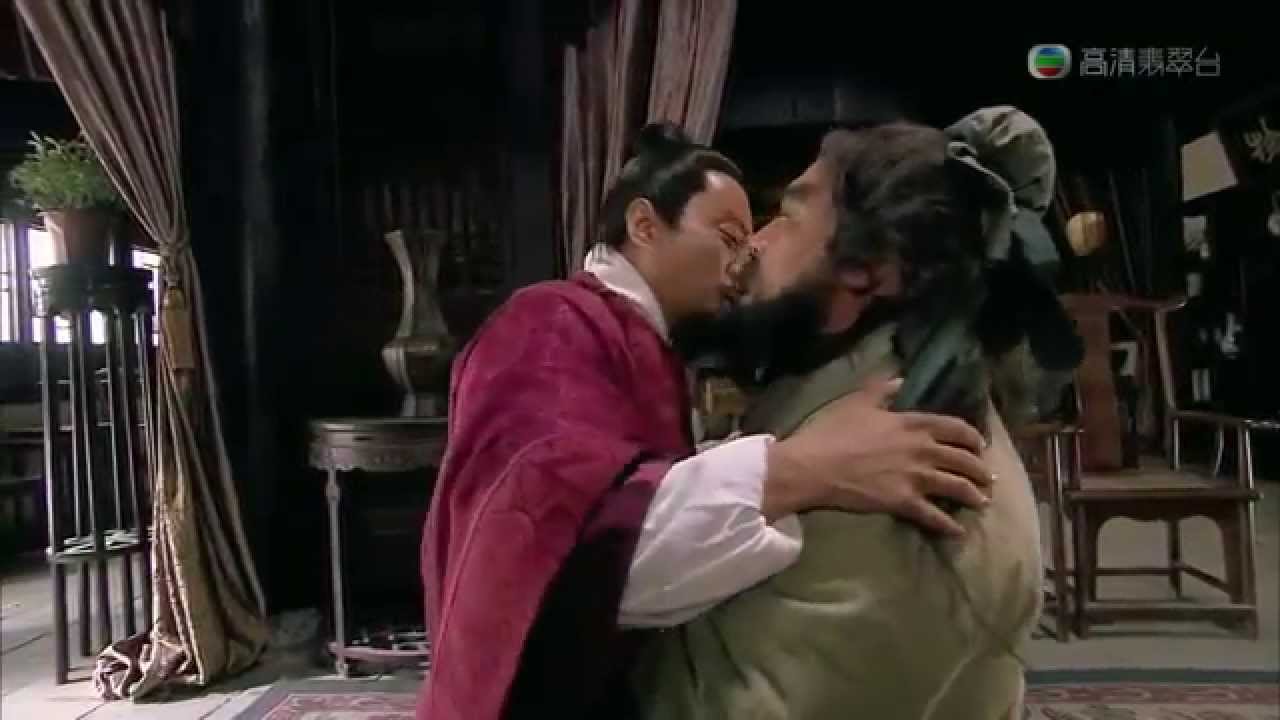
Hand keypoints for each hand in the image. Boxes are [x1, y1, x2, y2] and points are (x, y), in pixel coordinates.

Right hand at [762, 376, 992, 535]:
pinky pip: (934, 516)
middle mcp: (921, 450)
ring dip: (973, 496)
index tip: (979, 444)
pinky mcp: (904, 502)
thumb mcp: (856, 402)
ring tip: (982, 502)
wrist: (813, 466)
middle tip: (986, 477)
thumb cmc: (831, 431)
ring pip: (956, 487)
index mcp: (912, 423)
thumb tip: (900, 380)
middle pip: (963, 459)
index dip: (972, 436)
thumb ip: (882, 390)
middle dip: (979, 469)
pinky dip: (949, 526)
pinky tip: (959, 532)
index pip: (954, 427)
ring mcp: (915, 477)